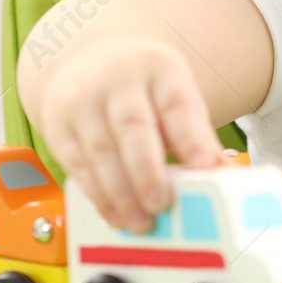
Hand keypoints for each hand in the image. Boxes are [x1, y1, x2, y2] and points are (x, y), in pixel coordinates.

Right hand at [32, 35, 224, 231]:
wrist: (88, 61)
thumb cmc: (144, 87)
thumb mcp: (175, 95)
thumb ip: (197, 135)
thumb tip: (222, 176)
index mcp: (159, 67)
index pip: (177, 104)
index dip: (190, 138)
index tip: (203, 167)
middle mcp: (118, 80)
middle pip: (133, 127)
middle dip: (147, 171)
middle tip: (161, 204)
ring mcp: (83, 101)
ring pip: (101, 152)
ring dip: (121, 194)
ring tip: (140, 222)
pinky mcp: (59, 127)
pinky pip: (78, 166)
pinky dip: (99, 196)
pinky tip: (116, 215)